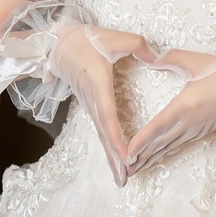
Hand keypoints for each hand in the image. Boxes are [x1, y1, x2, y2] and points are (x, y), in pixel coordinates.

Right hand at [49, 25, 158, 186]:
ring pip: (102, 135)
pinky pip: (101, 130)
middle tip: (124, 179)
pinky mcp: (91, 106)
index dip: (116, 136)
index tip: (125, 154)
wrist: (58, 44)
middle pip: (104, 133)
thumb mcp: (114, 37)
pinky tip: (115, 161)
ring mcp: (90, 105)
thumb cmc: (87, 40)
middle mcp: (93, 100)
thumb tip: (157, 57)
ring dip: (111, 158)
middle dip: (114, 157)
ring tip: (122, 179)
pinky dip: (108, 147)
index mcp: (99, 84)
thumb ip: (138, 45)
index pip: (108, 115)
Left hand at [124, 48, 215, 176]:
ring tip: (135, 169)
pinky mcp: (203, 130)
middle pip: (160, 143)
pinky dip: (165, 152)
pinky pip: (179, 144)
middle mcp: (189, 122)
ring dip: (151, 158)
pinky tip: (158, 157)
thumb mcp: (197, 60)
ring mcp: (196, 128)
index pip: (157, 126)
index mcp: (185, 106)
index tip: (126, 153)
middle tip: (123, 170)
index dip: (141, 141)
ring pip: (169, 147)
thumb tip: (147, 57)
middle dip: (140, 157)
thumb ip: (169, 58)